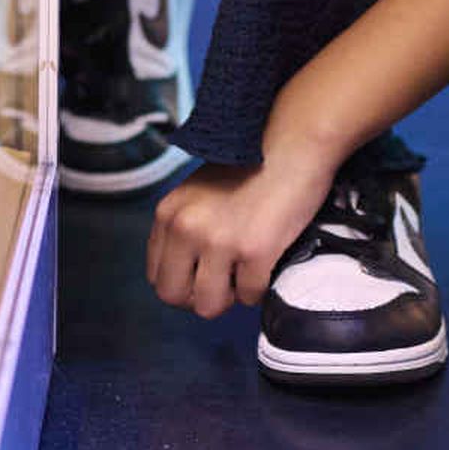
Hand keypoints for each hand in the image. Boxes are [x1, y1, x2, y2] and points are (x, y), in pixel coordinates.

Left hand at [145, 151, 333, 319]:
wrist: (293, 144)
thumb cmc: (252, 166)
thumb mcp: (198, 192)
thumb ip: (185, 226)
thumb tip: (186, 271)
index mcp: (168, 213)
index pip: (156, 275)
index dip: (183, 284)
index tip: (204, 277)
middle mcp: (186, 227)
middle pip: (173, 296)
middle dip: (199, 297)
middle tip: (225, 283)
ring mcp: (218, 240)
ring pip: (209, 305)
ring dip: (230, 297)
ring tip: (246, 273)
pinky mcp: (253, 250)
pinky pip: (249, 296)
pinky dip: (259, 288)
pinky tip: (267, 262)